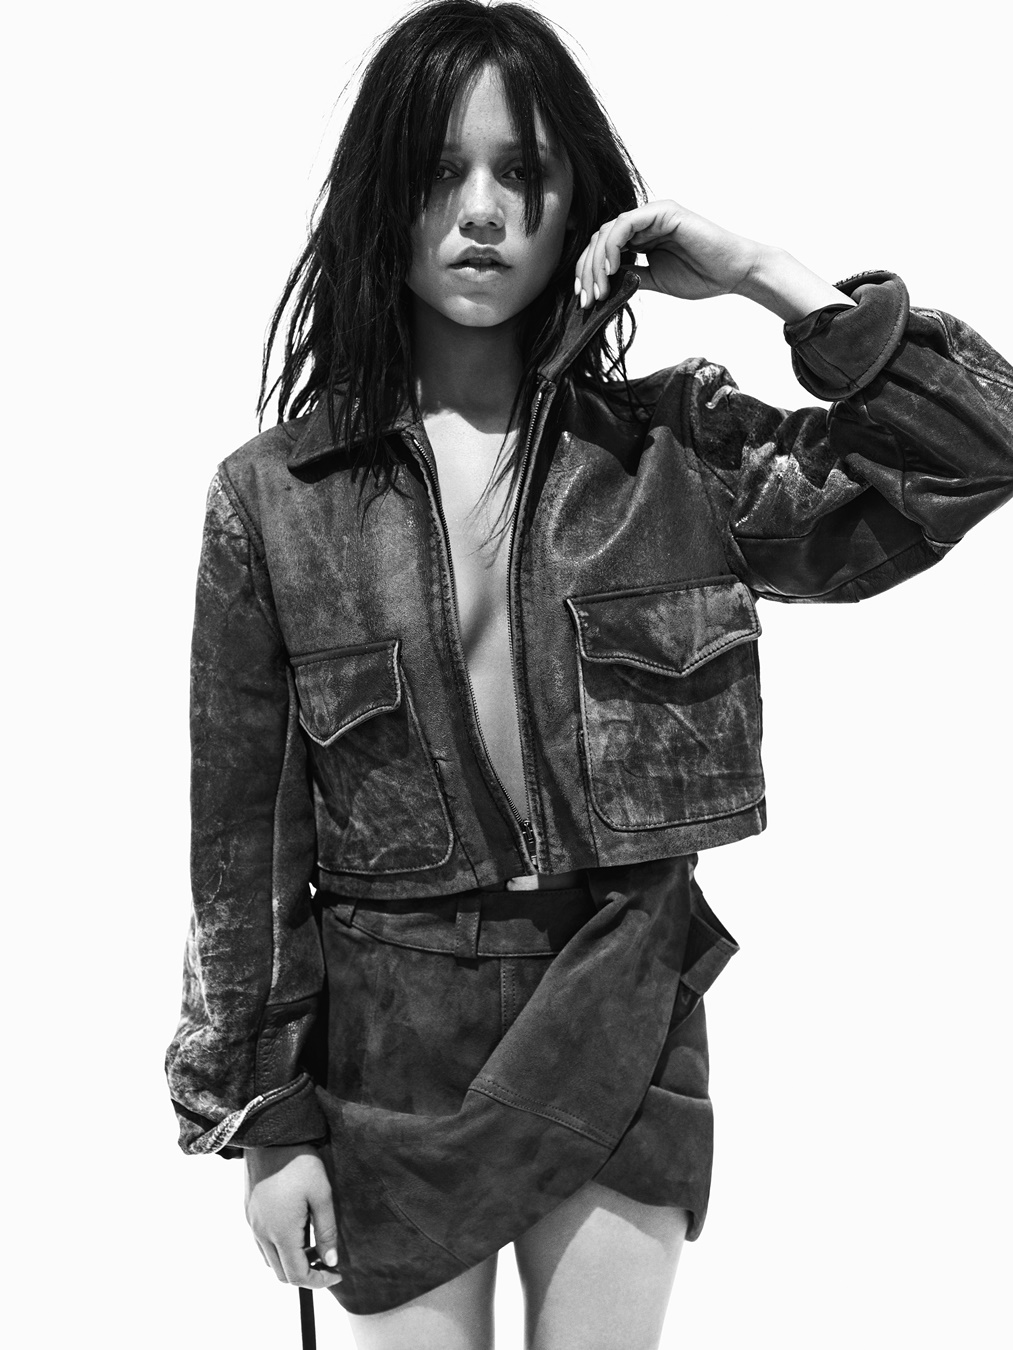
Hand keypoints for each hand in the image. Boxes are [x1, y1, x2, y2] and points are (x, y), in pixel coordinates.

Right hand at [243, 1144, 342, 1288]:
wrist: (270, 1135)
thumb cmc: (300, 1162)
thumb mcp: (322, 1194)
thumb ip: (326, 1231)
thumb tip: (330, 1261)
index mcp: (281, 1232)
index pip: (298, 1276)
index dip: (318, 1282)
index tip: (336, 1273)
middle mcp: (262, 1233)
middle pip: (282, 1273)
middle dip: (306, 1273)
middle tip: (326, 1258)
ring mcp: (253, 1223)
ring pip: (270, 1260)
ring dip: (291, 1260)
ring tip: (313, 1242)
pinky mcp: (249, 1212)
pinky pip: (263, 1243)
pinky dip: (279, 1247)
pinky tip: (296, 1228)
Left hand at [574, 199, 856, 322]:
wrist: (734, 273)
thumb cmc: (702, 276)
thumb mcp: (655, 280)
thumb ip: (631, 277)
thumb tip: (604, 287)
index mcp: (641, 235)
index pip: (603, 248)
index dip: (588, 272)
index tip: (584, 298)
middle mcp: (644, 221)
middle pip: (600, 239)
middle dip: (588, 270)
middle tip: (587, 298)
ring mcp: (653, 214)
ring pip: (609, 231)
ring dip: (597, 262)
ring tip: (599, 288)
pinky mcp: (663, 212)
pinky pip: (626, 224)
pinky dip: (613, 246)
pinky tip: (612, 269)